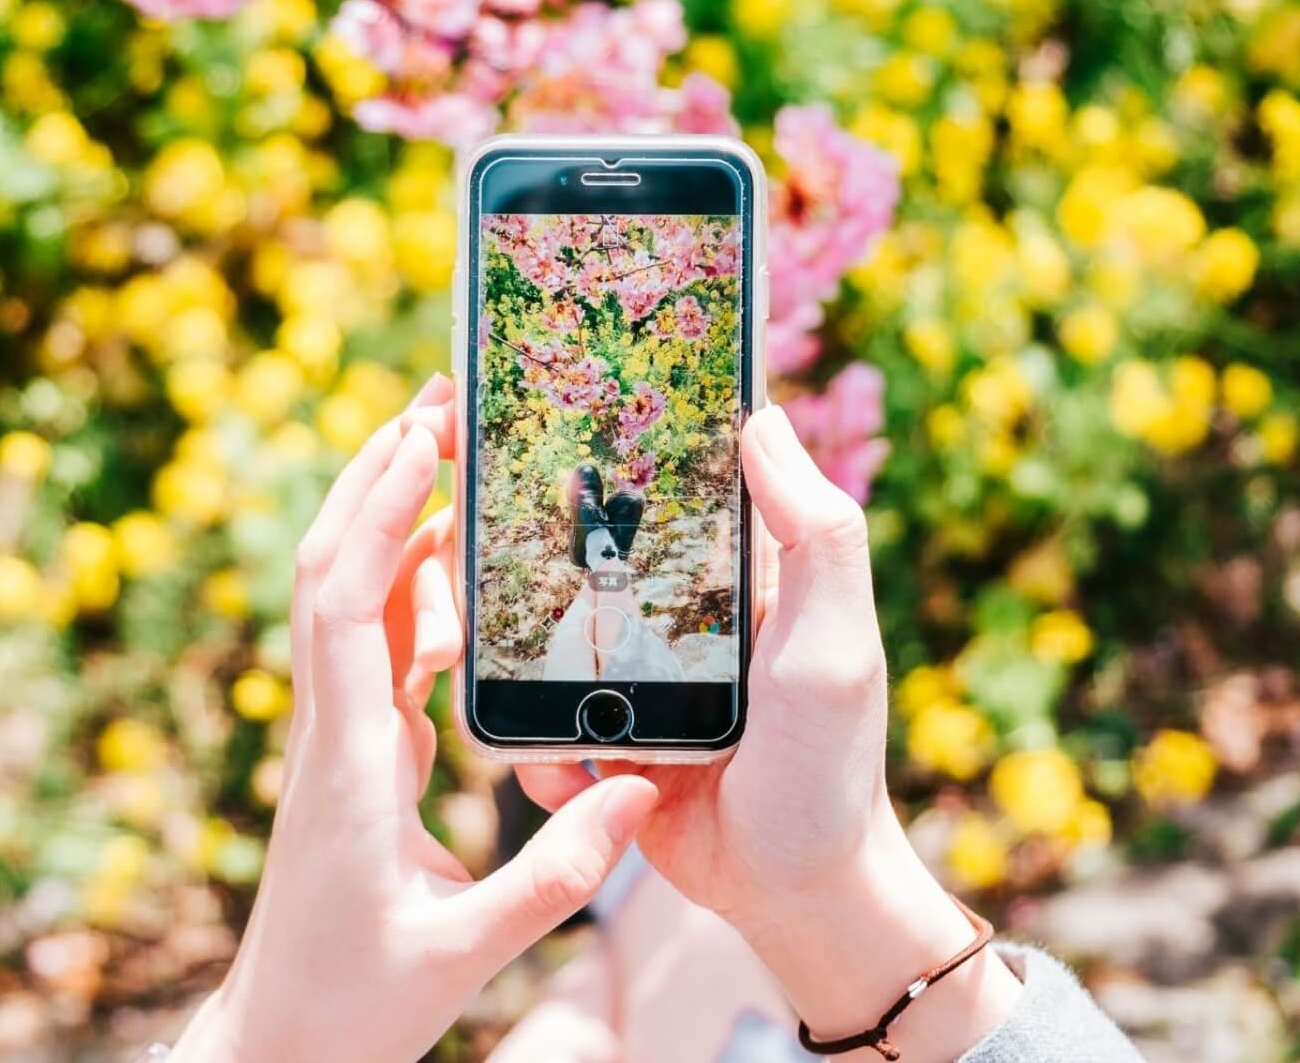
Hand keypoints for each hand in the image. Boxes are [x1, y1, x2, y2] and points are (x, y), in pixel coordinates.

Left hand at [172, 376, 658, 1062]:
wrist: (281, 1038)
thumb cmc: (358, 1001)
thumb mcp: (465, 951)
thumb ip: (554, 878)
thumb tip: (637, 798)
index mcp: (351, 763)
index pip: (345, 608)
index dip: (373, 515)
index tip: (415, 440)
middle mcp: (332, 731)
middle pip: (332, 574)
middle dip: (373, 480)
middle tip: (434, 405)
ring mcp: (336, 737)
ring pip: (350, 601)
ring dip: (390, 522)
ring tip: (452, 454)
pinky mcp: (354, 753)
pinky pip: (377, 647)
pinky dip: (412, 591)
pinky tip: (461, 571)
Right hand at [518, 406, 1019, 1062]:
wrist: (795, 895)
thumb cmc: (829, 762)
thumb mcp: (834, 642)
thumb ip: (814, 537)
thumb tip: (763, 418)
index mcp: (731, 573)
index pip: (663, 484)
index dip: (611, 442)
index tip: (541, 404)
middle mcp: (673, 615)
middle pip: (578, 552)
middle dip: (522, 542)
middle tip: (464, 520)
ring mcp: (628, 679)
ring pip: (536, 636)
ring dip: (504, 646)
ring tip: (471, 645)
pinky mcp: (596, 742)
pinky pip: (535, 725)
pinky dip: (531, 744)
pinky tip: (561, 767)